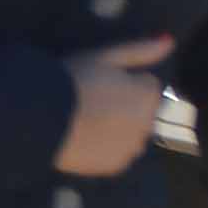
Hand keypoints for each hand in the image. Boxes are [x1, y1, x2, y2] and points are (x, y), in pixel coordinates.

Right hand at [58, 35, 170, 178]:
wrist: (37, 120)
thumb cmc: (70, 82)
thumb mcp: (103, 57)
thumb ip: (140, 50)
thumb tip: (170, 41)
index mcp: (148, 95)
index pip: (146, 85)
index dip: (123, 82)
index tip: (99, 83)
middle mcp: (148, 123)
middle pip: (141, 111)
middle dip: (125, 106)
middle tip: (90, 103)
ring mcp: (132, 148)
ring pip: (130, 134)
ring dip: (118, 129)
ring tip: (85, 123)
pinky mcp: (116, 166)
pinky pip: (117, 154)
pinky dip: (106, 149)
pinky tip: (84, 140)